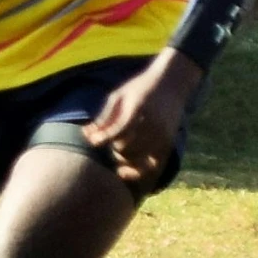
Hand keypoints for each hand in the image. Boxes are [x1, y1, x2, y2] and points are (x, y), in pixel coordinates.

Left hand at [83, 49, 204, 193]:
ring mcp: (163, 136)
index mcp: (139, 109)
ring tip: (117, 148)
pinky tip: (122, 171)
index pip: (117, 132)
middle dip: (112, 146)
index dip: (101, 139)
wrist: (171, 84)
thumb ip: (104, 117)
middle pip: (125, 148)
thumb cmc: (139, 88)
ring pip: (136, 159)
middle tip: (108, 139)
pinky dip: (137, 173)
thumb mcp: (118, 96)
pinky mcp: (168, 145)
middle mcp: (154, 124)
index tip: (91, 139)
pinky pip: (152, 168)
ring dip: (121, 157)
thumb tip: (87, 136)